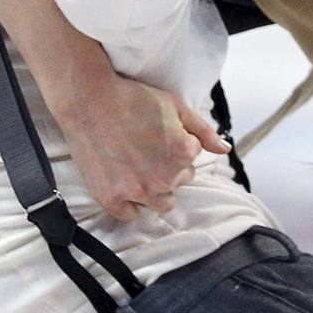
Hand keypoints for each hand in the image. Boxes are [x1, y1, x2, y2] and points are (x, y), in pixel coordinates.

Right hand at [59, 71, 230, 221]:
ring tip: (136, 167)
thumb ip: (203, 131)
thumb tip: (224, 149)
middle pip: (178, 182)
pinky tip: (122, 182)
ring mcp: (137, 191)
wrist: (88, 99)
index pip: (192, 160)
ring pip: (161, 204)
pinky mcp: (111, 198)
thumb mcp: (175, 106)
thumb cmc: (131, 97)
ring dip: (154, 190)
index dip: (177, 145)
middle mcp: (164, 177)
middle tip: (145, 148)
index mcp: (183, 154)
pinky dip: (128, 203)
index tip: (157, 133)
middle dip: (168, 168)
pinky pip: (130, 215)